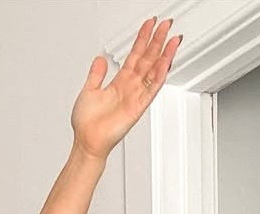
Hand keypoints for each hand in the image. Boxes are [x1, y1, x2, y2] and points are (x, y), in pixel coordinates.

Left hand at [71, 17, 182, 161]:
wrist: (87, 142)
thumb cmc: (86, 124)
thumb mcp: (88, 91)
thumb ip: (96, 74)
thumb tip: (99, 59)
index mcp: (119, 82)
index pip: (135, 55)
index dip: (142, 39)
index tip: (150, 25)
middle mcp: (129, 87)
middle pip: (148, 59)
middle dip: (157, 41)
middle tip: (167, 25)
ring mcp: (135, 96)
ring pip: (154, 71)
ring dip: (164, 54)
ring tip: (173, 39)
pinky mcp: (137, 107)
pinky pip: (151, 88)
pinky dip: (159, 75)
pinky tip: (166, 62)